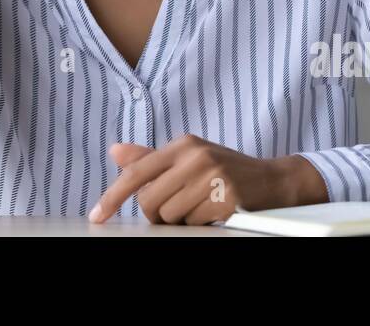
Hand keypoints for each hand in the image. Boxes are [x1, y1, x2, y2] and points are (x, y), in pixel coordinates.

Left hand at [88, 135, 328, 224]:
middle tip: (177, 208)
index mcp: (182, 145)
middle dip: (157, 214)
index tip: (97, 215)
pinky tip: (213, 211)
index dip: (113, 196)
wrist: (272, 180)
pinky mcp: (226, 198)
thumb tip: (115, 152)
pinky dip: (200, 224)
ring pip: (170, 216)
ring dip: (180, 220)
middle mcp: (195, 157)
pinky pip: (194, 224)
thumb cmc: (223, 169)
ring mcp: (212, 177)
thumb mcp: (189, 157)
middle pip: (150, 202)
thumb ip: (151, 158)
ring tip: (199, 207)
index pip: (137, 172)